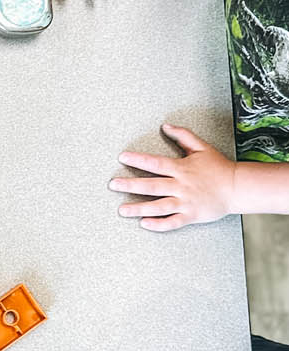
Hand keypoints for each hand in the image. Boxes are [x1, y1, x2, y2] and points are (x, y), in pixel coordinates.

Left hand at [110, 124, 236, 230]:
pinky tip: (144, 224)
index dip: (138, 160)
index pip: (156, 163)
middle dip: (131, 185)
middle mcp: (181, 186)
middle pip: (152, 186)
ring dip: (139, 208)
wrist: (237, 187)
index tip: (122, 157)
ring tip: (122, 210)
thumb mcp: (201, 147)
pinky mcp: (191, 215)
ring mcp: (186, 202)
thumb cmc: (219, 167)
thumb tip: (166, 126)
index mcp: (182, 168)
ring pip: (159, 206)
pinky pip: (173, 222)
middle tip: (113, 185)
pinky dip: (159, 224)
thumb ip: (183, 136)